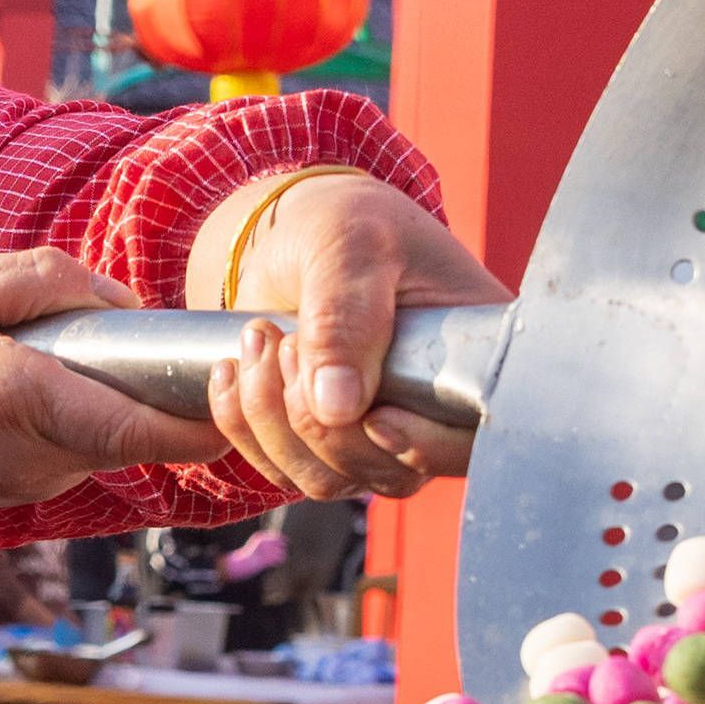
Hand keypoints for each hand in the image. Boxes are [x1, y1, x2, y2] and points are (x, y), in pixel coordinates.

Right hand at [0, 247, 231, 529]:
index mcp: (9, 397)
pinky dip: (90, 400)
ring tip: (69, 342)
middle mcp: (36, 453)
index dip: (202, 415)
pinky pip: (90, 434)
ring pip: (118, 425)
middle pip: (140, 418)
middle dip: (166, 376)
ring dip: (121, 384)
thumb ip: (38, 279)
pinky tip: (47, 372)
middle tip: (178, 333)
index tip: (248, 385)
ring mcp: (39, 479)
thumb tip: (120, 297)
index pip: (131, 426)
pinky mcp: (37, 486)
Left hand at [192, 172, 500, 500]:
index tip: (374, 415)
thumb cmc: (344, 224)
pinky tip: (234, 368)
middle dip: (321, 415)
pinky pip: (280, 471)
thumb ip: (345, 318)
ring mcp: (378, 436)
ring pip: (328, 479)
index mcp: (470, 357)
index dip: (426, 445)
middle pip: (389, 470)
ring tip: (258, 337)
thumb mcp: (349, 246)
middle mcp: (432, 411)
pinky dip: (244, 425)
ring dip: (274, 418)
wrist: (292, 236)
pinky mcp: (322, 446)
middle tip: (288, 338)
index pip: (471, 440)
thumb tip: (339, 410)